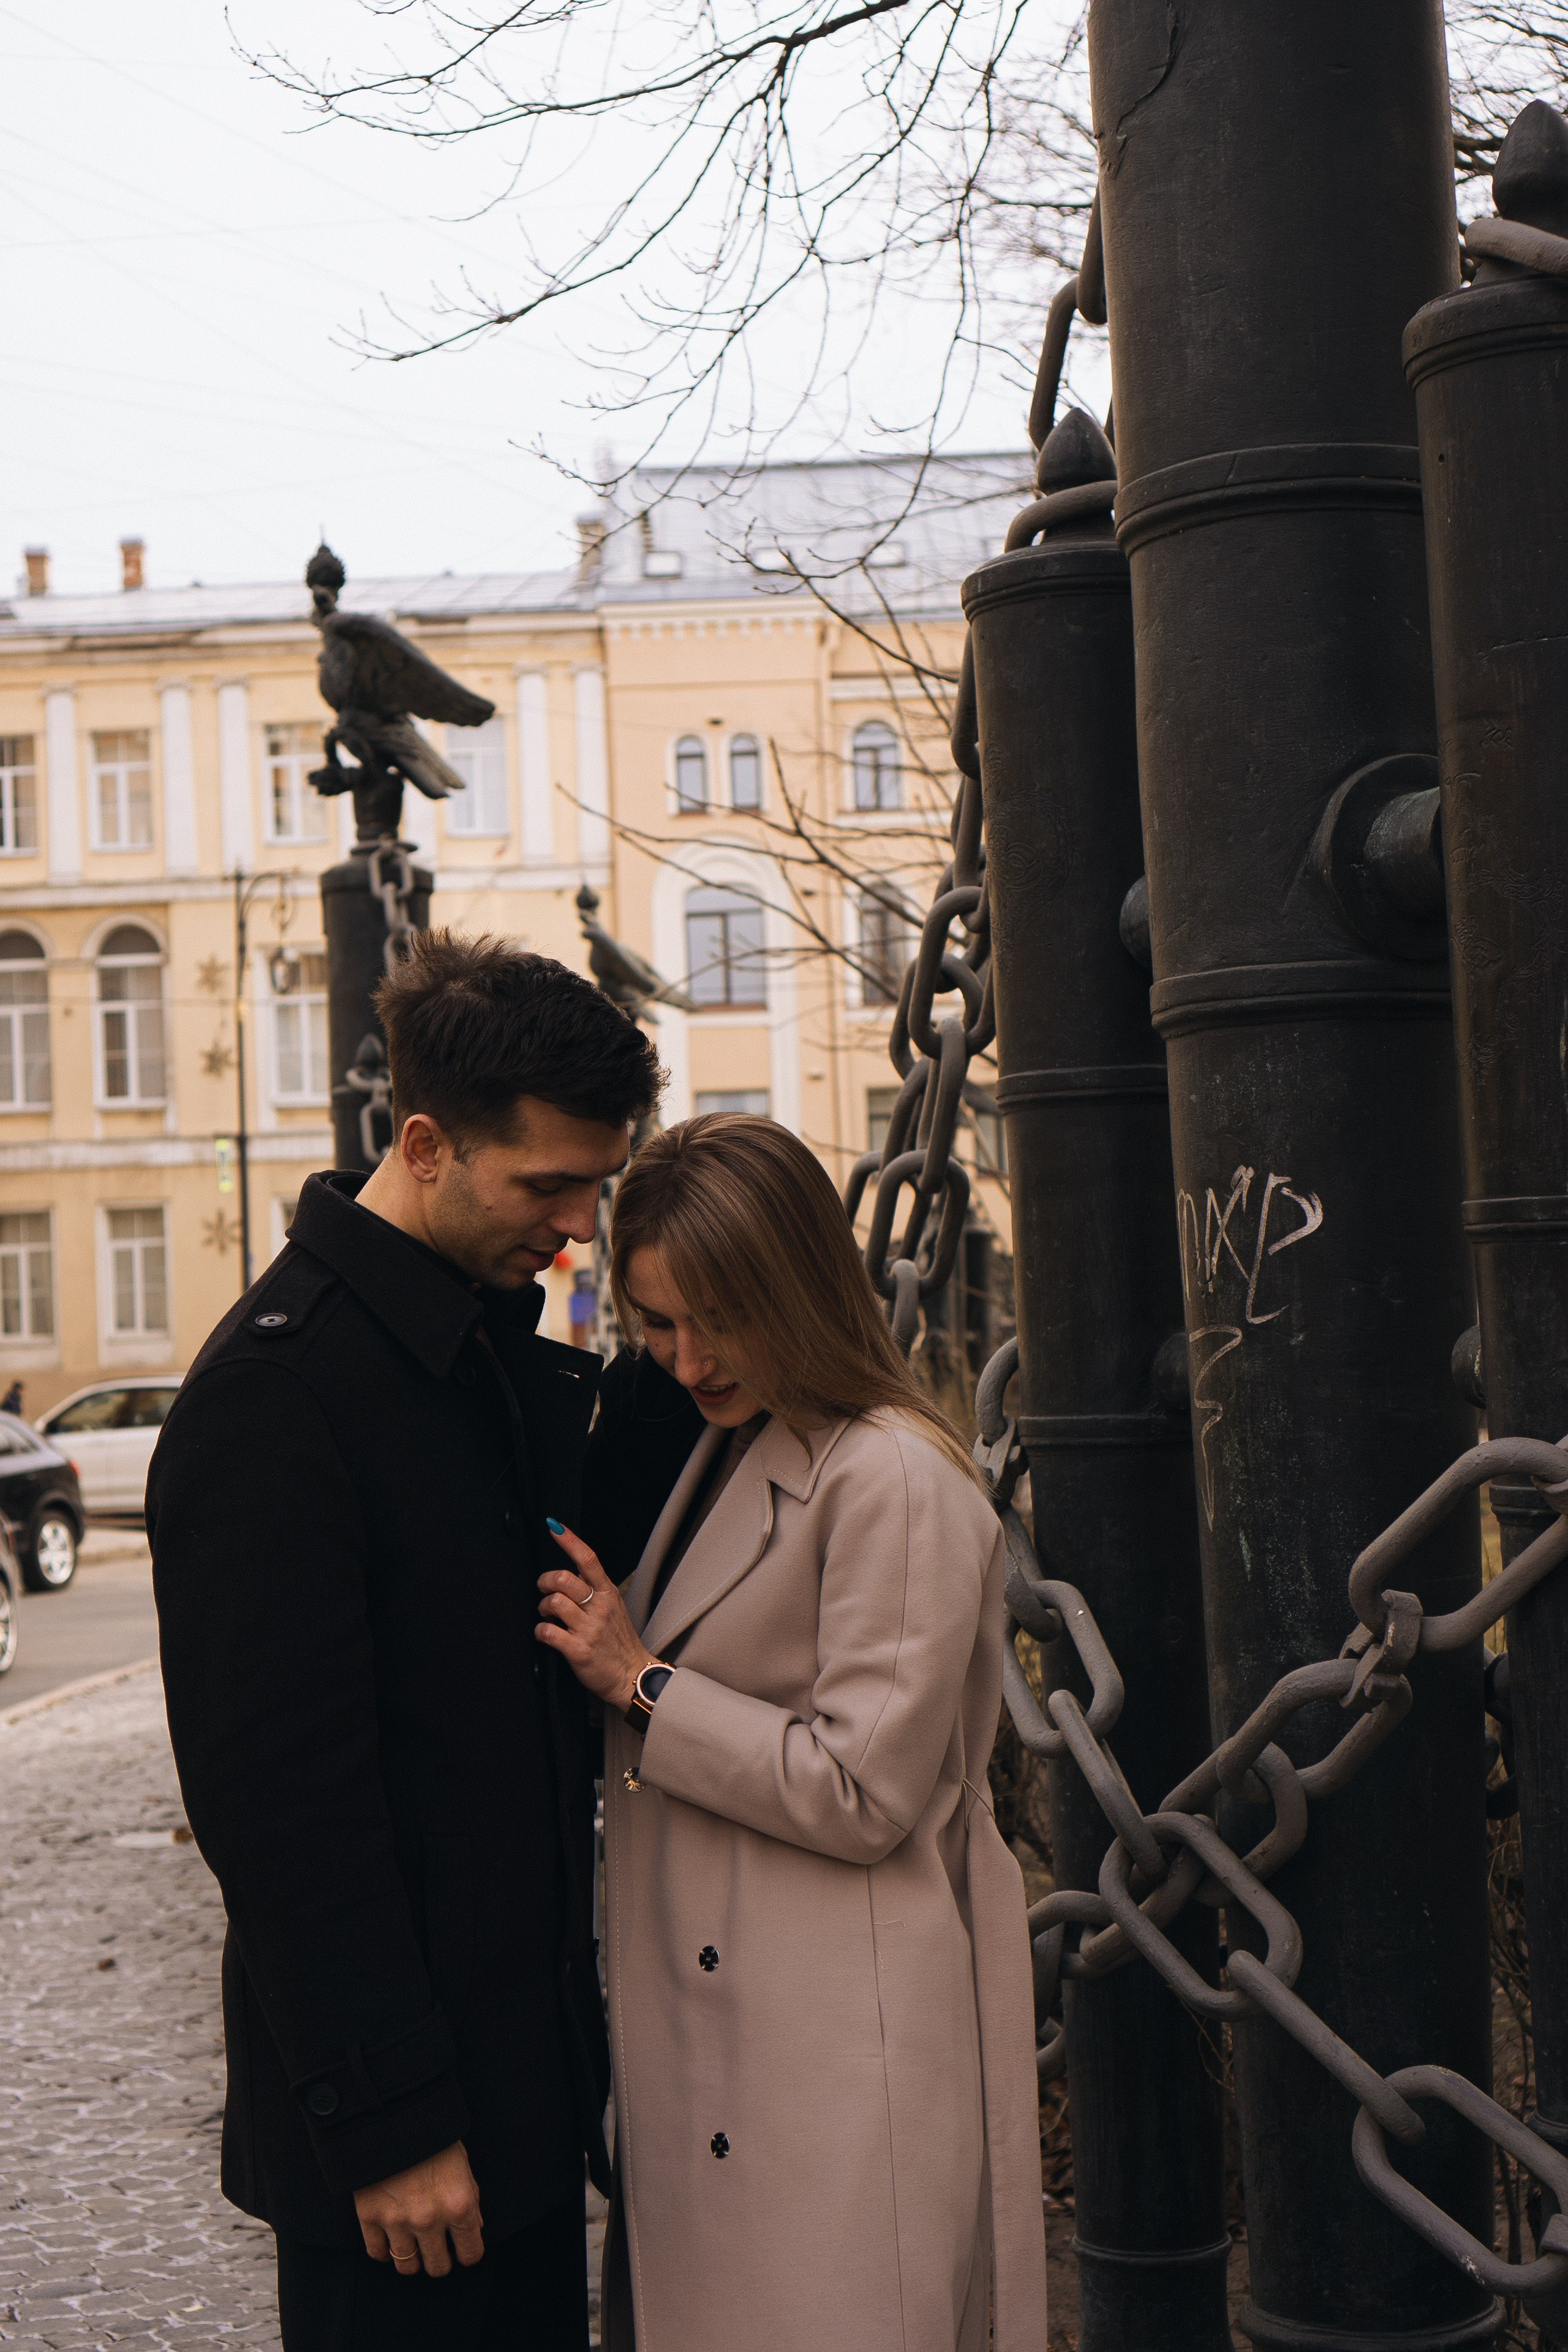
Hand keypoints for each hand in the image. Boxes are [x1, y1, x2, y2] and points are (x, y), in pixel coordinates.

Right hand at [353, 2141, 483, 2276]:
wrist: (394, 2112)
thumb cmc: (433, 2135)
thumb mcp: (463, 2164)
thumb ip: (470, 2198)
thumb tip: (474, 2227)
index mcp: (459, 2205)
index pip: (470, 2253)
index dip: (468, 2253)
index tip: (462, 2249)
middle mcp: (430, 2219)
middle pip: (438, 2267)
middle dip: (440, 2261)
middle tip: (438, 2250)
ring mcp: (398, 2221)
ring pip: (407, 2266)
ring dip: (413, 2260)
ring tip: (414, 2247)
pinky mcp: (370, 2216)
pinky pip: (376, 2253)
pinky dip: (383, 2251)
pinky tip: (390, 2239)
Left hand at [538, 1522, 654, 1712]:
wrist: (631, 1675)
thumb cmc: (619, 1642)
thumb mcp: (614, 1607)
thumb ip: (594, 1590)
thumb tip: (568, 1576)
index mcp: (608, 1593)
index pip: (588, 1559)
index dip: (569, 1540)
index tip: (553, 1526)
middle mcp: (600, 1607)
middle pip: (564, 1578)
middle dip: (545, 1581)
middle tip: (545, 1590)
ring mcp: (590, 1629)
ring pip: (554, 1602)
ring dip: (542, 1608)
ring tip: (547, 1615)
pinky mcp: (579, 1650)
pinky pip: (548, 1632)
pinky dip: (540, 1631)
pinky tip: (546, 1633)